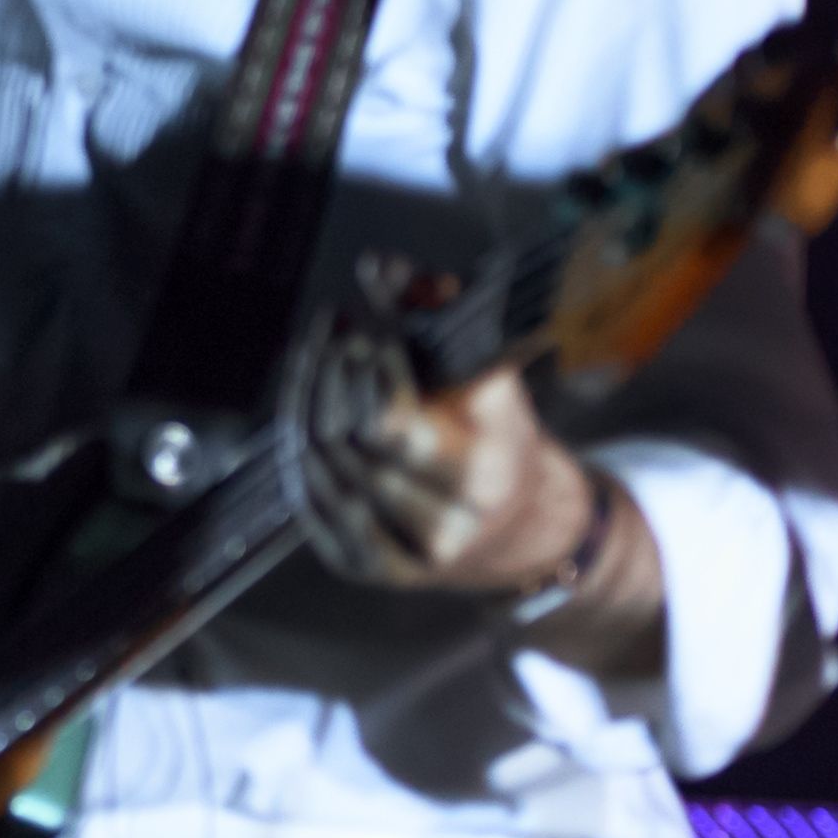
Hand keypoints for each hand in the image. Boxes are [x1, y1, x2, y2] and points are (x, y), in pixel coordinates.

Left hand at [290, 262, 661, 666]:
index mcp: (488, 449)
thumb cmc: (495, 425)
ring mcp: (422, 544)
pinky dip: (303, 470)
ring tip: (313, 373)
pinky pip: (320, 517)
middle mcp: (459, 504)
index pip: (386, 417)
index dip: (356, 366)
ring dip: (305, 416)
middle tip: (325, 341)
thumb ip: (436, 305)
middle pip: (347, 441)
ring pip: (327, 475)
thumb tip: (377, 266)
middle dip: (325, 380)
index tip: (351, 322)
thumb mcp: (484, 360)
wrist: (534, 524)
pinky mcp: (385, 571)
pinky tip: (306, 431)